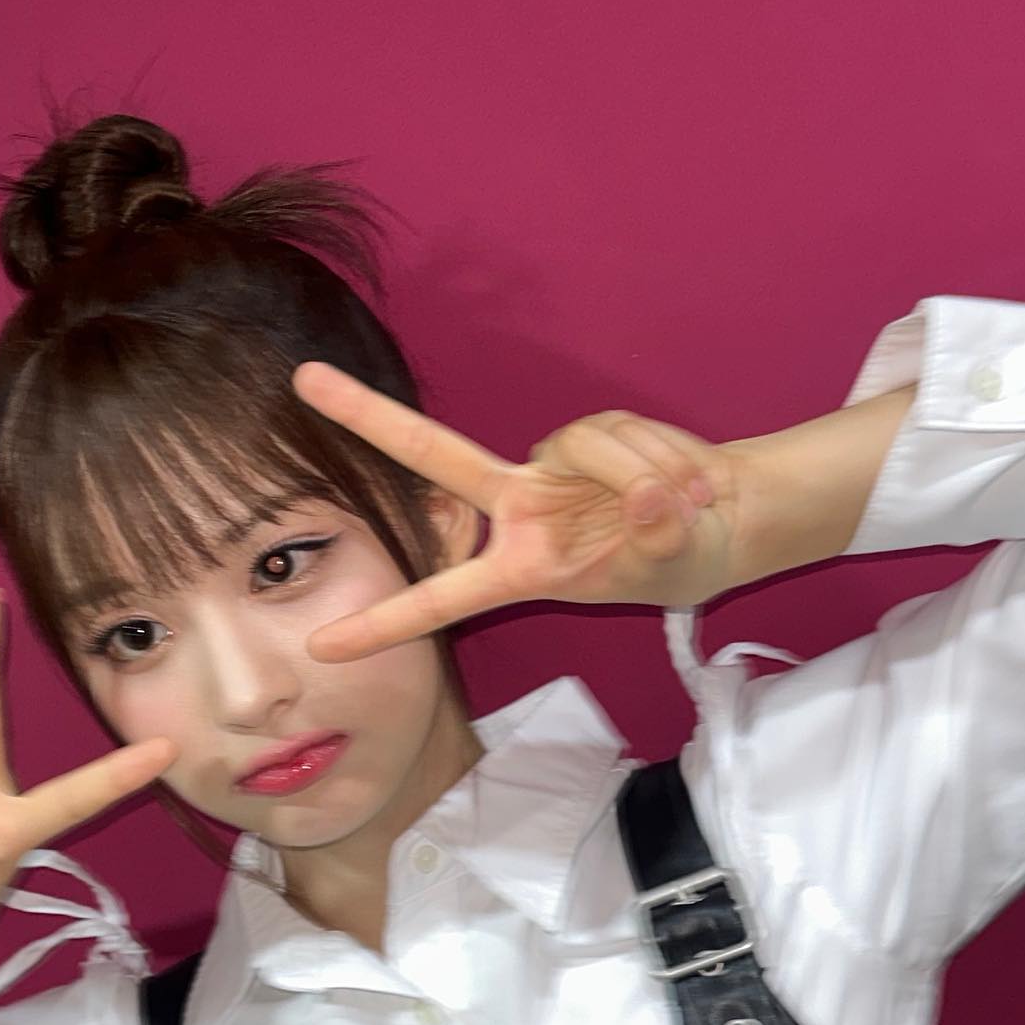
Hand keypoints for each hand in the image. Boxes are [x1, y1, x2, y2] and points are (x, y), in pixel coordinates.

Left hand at [291, 362, 746, 659]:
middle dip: (368, 416)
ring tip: (689, 503)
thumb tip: (647, 497)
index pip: (440, 598)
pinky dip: (665, 457)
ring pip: (586, 449)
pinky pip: (621, 433)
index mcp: (518, 566)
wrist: (723, 520)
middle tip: (301, 378)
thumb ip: (653, 538)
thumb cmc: (677, 562)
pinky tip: (691, 479)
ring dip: (646, 477)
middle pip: (434, 454)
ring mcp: (550, 463)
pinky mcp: (591, 427)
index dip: (382, 623)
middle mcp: (519, 508)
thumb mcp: (666, 571)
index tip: (321, 646)